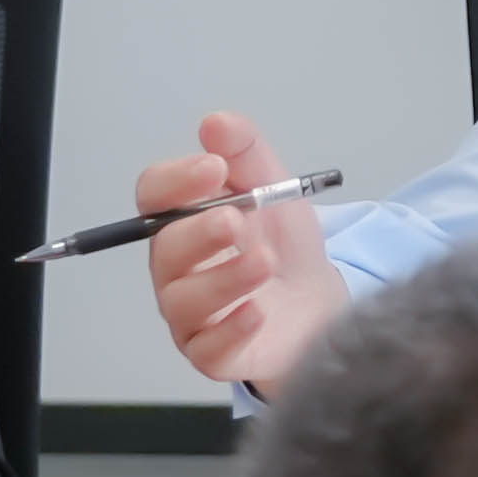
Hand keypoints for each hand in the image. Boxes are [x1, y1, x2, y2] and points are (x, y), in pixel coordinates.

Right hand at [138, 111, 346, 395]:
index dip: (176, 181)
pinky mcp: (214, 353)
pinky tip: (258, 311)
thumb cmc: (286, 246)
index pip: (154, 196)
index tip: (213, 168)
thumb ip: (247, 153)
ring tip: (266, 262)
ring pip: (184, 301)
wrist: (322, 302)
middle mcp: (178, 270)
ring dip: (224, 280)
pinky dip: (231, 329)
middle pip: (165, 251)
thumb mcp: (277, 189)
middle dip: (198, 233)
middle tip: (236, 221)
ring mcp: (192, 315)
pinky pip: (207, 348)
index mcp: (184, 221)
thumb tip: (215, 123)